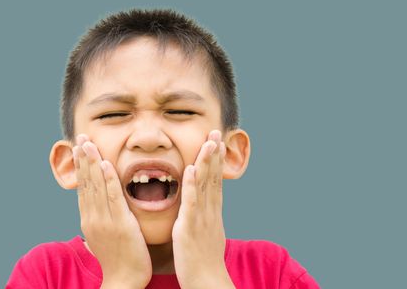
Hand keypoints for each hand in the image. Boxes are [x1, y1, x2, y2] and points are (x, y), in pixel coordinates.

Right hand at [73, 134, 151, 288]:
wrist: (123, 280)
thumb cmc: (118, 258)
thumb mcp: (104, 235)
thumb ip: (102, 217)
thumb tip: (100, 206)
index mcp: (89, 218)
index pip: (83, 186)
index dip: (81, 166)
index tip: (79, 147)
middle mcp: (93, 216)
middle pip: (86, 182)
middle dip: (83, 158)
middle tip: (81, 137)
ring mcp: (105, 219)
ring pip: (96, 186)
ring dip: (92, 162)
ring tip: (88, 143)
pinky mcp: (120, 224)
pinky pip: (113, 197)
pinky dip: (108, 180)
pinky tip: (106, 164)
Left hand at [172, 130, 234, 288]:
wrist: (207, 282)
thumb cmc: (204, 261)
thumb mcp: (208, 233)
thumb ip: (206, 217)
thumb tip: (206, 206)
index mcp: (212, 212)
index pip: (216, 181)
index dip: (216, 160)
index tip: (217, 141)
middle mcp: (210, 211)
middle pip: (213, 177)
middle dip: (215, 153)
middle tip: (217, 131)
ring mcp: (201, 218)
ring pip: (205, 185)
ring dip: (206, 161)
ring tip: (208, 141)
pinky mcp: (189, 227)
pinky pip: (191, 203)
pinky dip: (192, 185)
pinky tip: (191, 168)